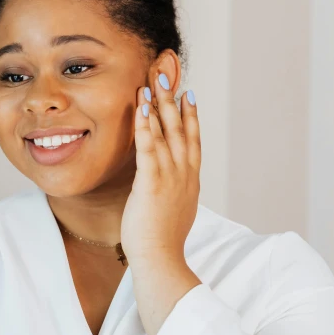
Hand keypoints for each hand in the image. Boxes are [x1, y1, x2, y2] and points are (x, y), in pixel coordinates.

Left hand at [120, 72, 200, 264]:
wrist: (161, 259)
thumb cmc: (163, 240)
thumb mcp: (175, 209)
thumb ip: (175, 192)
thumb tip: (172, 186)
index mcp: (190, 180)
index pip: (192, 140)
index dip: (191, 115)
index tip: (188, 93)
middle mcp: (184, 174)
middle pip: (181, 129)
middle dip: (173, 100)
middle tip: (168, 75)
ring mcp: (171, 177)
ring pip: (166, 133)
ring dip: (158, 105)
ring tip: (152, 82)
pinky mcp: (152, 183)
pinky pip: (148, 148)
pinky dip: (146, 126)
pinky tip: (140, 108)